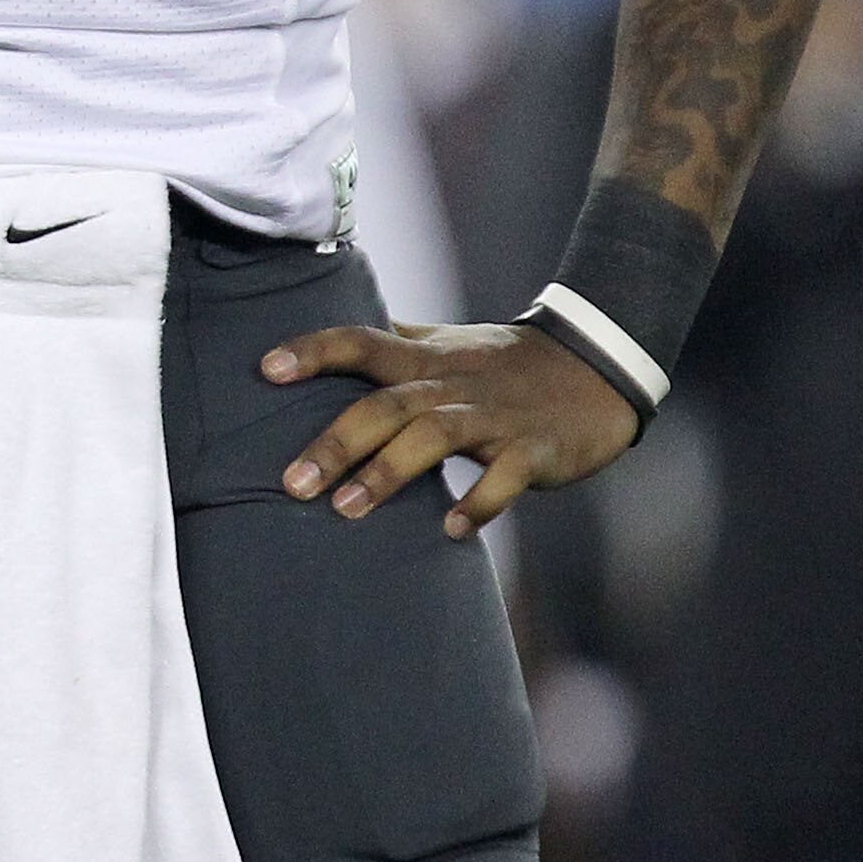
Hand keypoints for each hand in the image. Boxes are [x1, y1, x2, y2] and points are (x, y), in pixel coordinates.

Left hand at [261, 318, 638, 538]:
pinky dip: (478, 502)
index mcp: (426, 358)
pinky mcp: (534, 450)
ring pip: (433, 437)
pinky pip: (504, 478)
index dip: (314, 351)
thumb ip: (396, 339)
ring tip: (346, 510)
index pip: (361, 342)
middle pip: (386, 404)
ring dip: (388, 473)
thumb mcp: (448, 342)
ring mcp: (494, 417)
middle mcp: (453, 384)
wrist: (597, 367)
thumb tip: (342, 332)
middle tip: (292, 483)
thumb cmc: (504, 362)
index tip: (265, 369)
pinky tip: (449, 528)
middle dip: (336, 442)